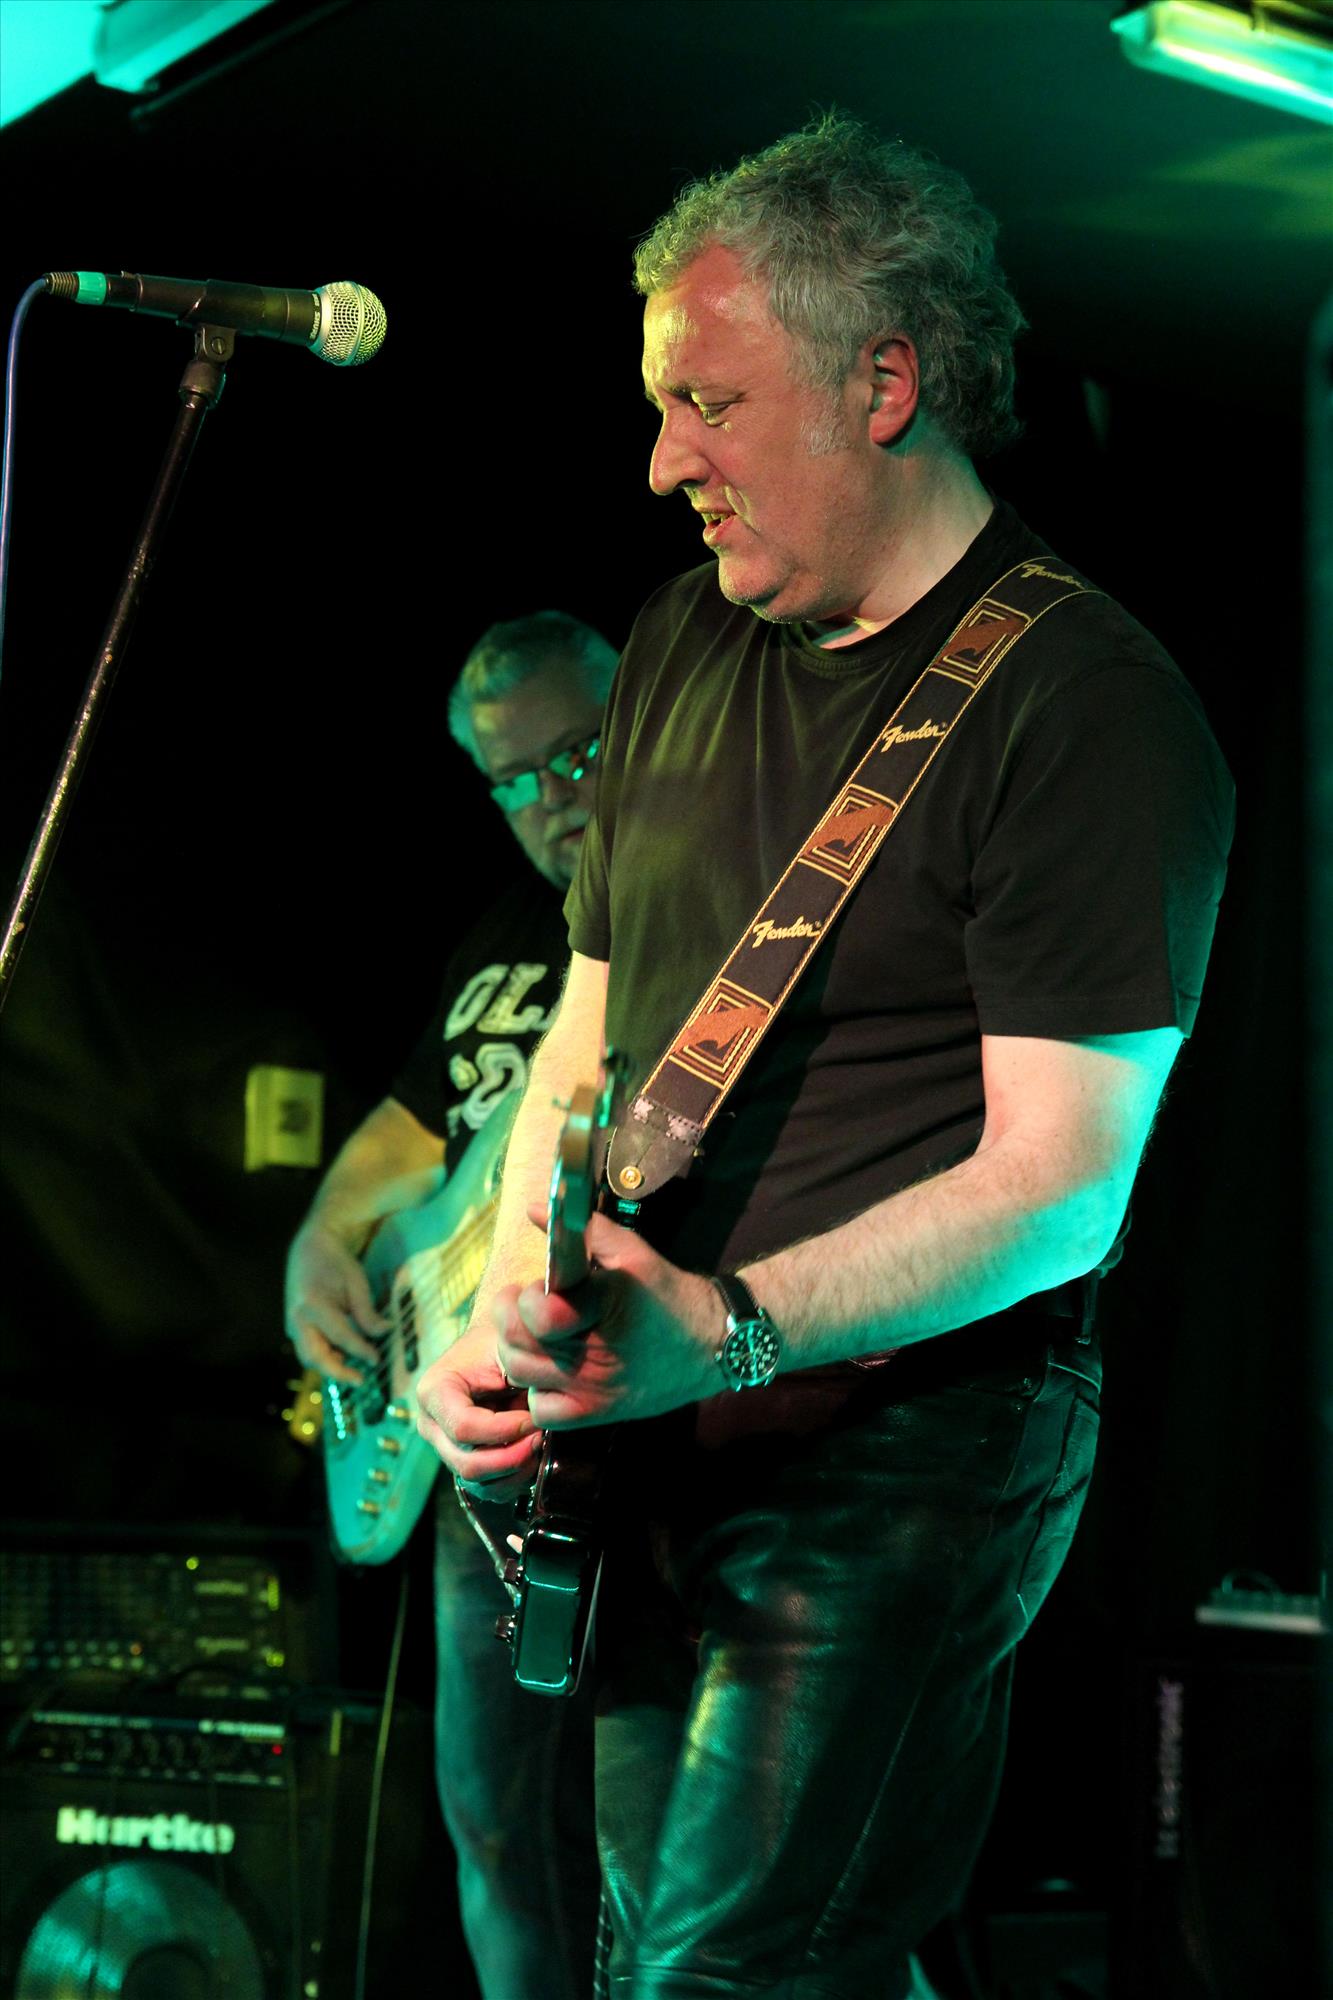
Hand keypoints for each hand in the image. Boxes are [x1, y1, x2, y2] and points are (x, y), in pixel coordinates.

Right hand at [283, 1221, 386, 1383]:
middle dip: (336, 1372)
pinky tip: (346, 1357)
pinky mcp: (296, 1328)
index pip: (339, 1336)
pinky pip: (310, 1349)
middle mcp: (297, 1319)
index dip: (360, 1350)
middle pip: (313, 1357)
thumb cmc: (335, 1262)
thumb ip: (366, 1311)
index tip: (377, 1361)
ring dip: (331, 1366)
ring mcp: (293, 1325)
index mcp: (312, 1304)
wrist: (309, 1248)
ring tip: (356, 1370)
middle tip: (360, 1380)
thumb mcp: (355, 1281)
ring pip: (309, 1357)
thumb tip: (384, 1333)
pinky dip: (327, 1357)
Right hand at [416, 1322, 544, 1500]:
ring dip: (516, 1472)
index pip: (465, 1428)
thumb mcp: (508, 1350)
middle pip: (468, 1464)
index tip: (535, 1417)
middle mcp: (431, 1425)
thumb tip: (538, 1415)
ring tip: (538, 1444)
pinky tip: (532, 1455)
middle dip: (513, 1457)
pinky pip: (488, 1489)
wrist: (495, 1345)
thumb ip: (518, 1378)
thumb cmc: (500, 1343)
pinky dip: (515, 1480)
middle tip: (541, 1436)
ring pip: (478, 1483)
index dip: (506, 1430)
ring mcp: (445, 1447)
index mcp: (434, 1393)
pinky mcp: (463, 1461)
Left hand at [497, 1205, 720, 1429]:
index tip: (538, 1288)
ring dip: (519, 1350)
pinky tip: (553, 1372)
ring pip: (521, 1374)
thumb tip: (535, 1209)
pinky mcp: (596, 1413)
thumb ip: (580, 1230)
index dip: (525, 1298)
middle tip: (526, 1306)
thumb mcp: (631, 1251)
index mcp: (604, 1306)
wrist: (711, 1343)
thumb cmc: (667, 1294)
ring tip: (538, 1335)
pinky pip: (540, 1410)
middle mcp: (595, 1353)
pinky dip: (537, 1391)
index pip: (538, 1314)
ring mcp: (593, 1388)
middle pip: (517, 1344)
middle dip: (510, 1318)